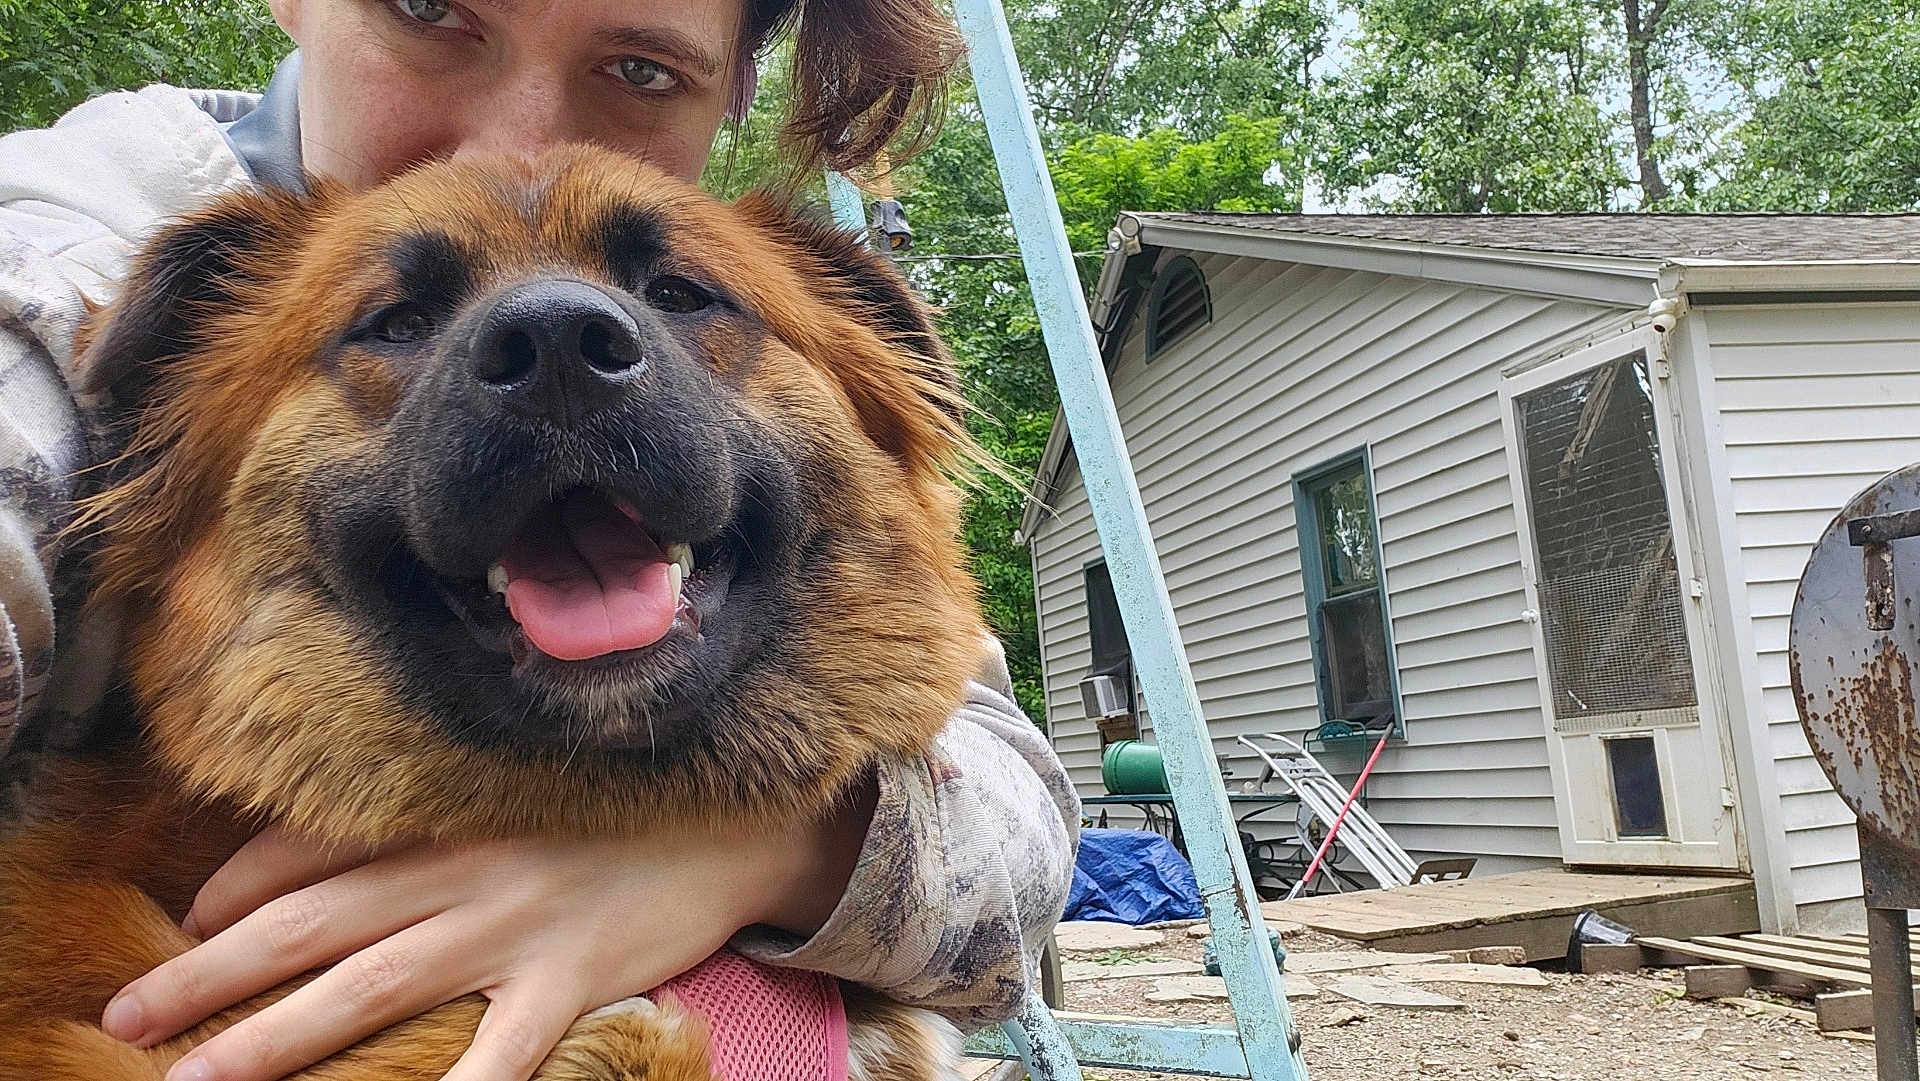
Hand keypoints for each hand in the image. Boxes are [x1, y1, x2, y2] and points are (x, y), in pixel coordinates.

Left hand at [100, 780, 873, 1080]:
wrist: (740, 823)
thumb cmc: (622, 812)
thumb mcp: (518, 798)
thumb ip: (434, 826)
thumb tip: (345, 856)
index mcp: (446, 819)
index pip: (308, 854)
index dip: (232, 893)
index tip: (186, 926)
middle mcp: (463, 870)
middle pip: (309, 926)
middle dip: (207, 974)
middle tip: (128, 1013)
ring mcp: (514, 927)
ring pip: (367, 986)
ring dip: (270, 1039)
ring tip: (195, 1079)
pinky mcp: (569, 980)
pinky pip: (499, 1055)